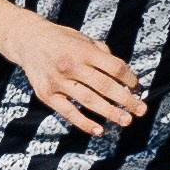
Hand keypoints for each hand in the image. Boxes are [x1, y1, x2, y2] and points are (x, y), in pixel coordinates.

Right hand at [9, 18, 146, 135]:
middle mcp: (71, 65)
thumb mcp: (83, 38)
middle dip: (126, 100)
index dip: (129, 79)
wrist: (28, 41)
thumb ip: (102, 53)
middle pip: (105, 86)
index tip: (138, 88)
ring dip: (110, 113)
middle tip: (141, 110)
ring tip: (126, 121)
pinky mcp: (47, 95)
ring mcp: (58, 81)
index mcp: (83, 50)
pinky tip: (99, 130)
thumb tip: (122, 75)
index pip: (114, 67)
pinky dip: (84, 123)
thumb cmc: (62, 40)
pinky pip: (68, 112)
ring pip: (89, 101)